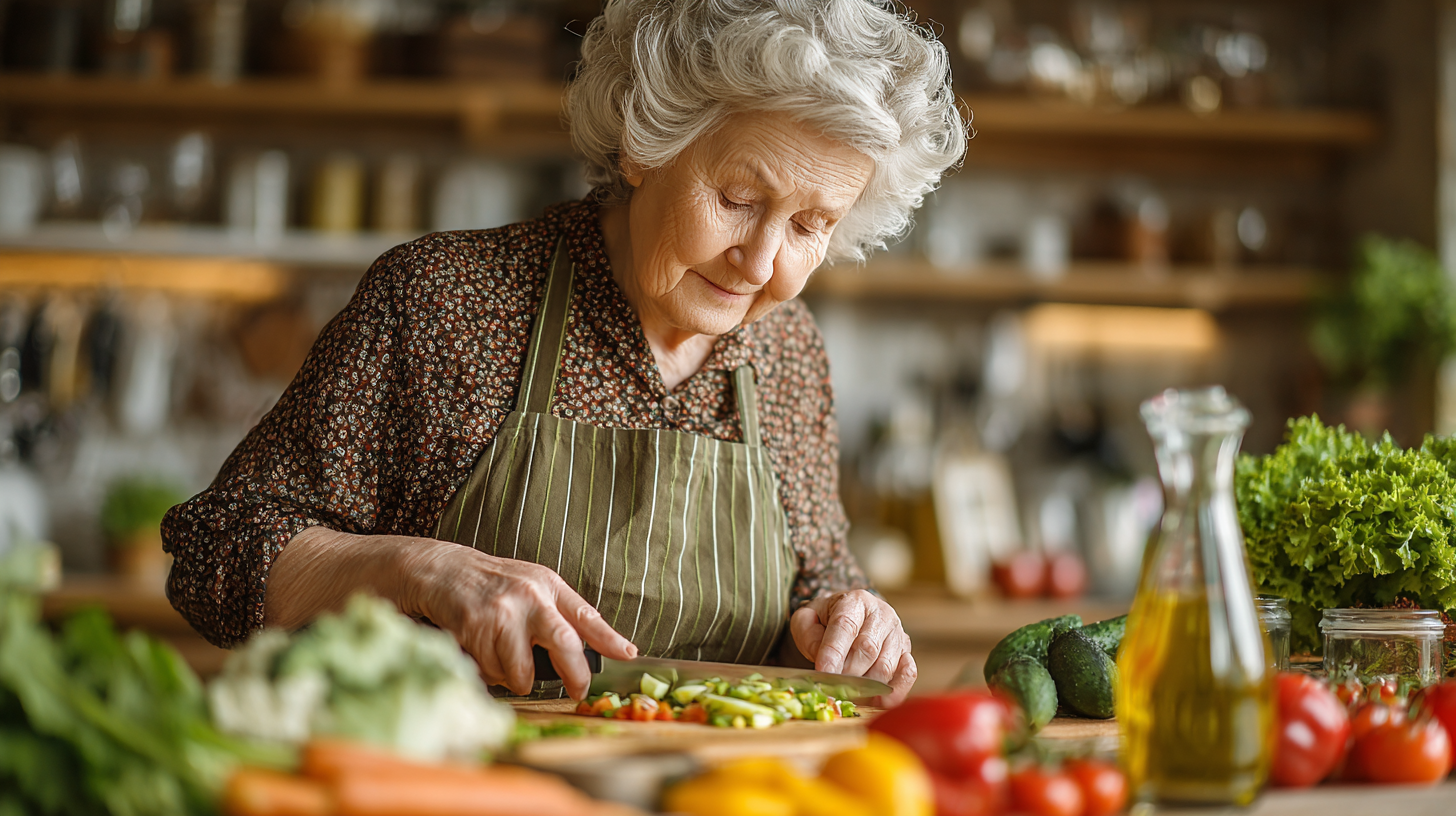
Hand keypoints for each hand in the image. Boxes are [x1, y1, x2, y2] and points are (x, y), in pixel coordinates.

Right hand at [402, 541, 636, 699]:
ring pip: (521, 673)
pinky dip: (488, 673)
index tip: (628, 655)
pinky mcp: (473, 629)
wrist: (446, 571)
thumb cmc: (496, 584)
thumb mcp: (534, 585)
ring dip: (515, 678)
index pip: (586, 615)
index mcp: (548, 586)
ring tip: (506, 658)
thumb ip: (562, 612)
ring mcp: (500, 614)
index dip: (610, 639)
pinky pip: (490, 673)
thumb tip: (598, 646)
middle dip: (574, 676)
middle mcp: (529, 598)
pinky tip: (482, 651)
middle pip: (564, 645)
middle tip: (576, 690)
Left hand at [789, 589, 915, 706]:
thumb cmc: (825, 620)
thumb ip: (808, 634)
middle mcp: (881, 614)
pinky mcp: (906, 651)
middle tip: (832, 687)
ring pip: (886, 666)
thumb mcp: (807, 618)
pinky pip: (908, 673)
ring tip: (847, 692)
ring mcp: (897, 633)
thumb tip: (823, 659)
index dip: (834, 652)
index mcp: (855, 601)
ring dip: (865, 685)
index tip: (823, 672)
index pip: (845, 625)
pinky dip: (895, 690)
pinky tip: (879, 701)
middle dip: (847, 672)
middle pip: (867, 649)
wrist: (848, 617)